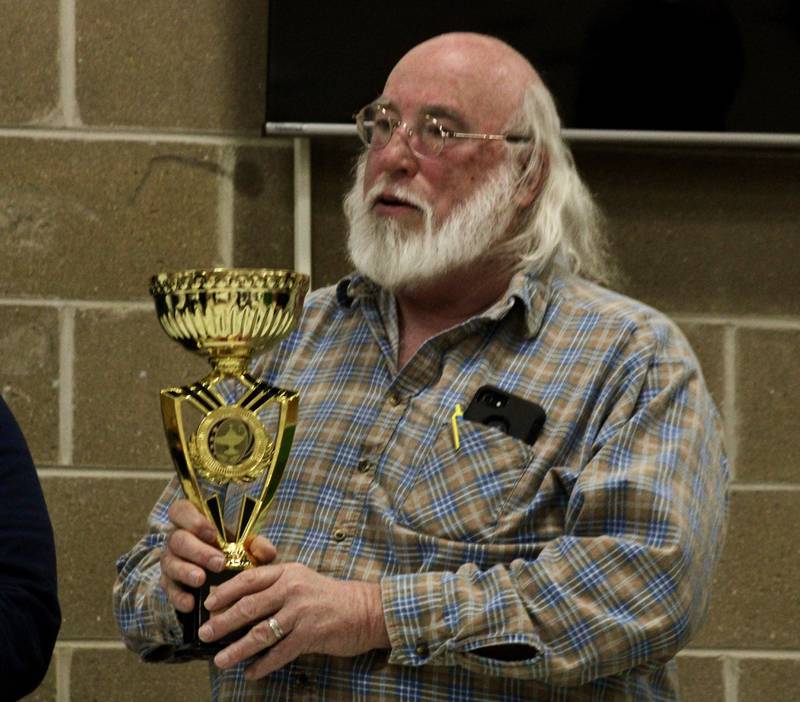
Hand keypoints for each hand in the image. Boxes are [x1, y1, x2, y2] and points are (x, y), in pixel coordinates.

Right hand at [159, 499, 276, 611]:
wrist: (222, 579)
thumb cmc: (232, 552)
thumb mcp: (245, 545)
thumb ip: (257, 545)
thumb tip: (267, 552)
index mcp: (192, 521)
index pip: (180, 510)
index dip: (193, 519)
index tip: (213, 533)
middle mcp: (176, 539)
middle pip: (177, 539)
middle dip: (198, 551)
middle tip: (218, 563)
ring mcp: (170, 561)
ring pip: (170, 563)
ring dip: (186, 571)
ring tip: (201, 580)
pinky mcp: (168, 584)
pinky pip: (169, 590)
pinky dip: (178, 597)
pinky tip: (191, 604)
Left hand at [197, 563, 389, 677]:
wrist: (366, 609)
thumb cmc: (330, 597)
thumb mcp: (302, 581)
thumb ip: (276, 587)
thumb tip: (242, 604)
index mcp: (288, 572)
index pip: (249, 579)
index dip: (226, 592)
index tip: (208, 604)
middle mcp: (292, 589)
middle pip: (249, 606)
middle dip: (223, 622)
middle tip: (205, 633)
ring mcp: (301, 612)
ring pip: (260, 632)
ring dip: (237, 649)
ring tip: (221, 660)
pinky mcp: (310, 634)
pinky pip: (279, 653)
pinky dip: (263, 665)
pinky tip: (251, 672)